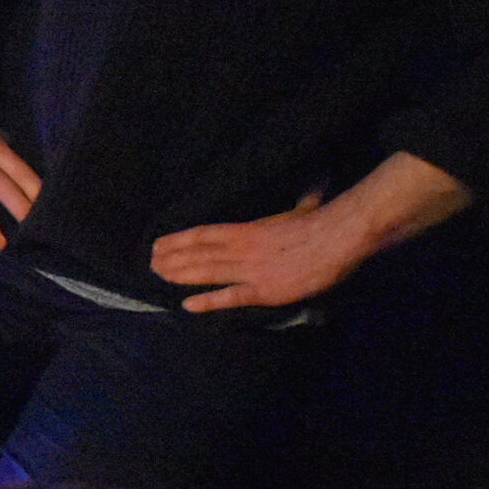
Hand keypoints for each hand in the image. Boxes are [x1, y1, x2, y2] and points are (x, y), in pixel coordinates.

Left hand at [149, 190, 354, 312]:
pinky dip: (208, 302)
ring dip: (180, 275)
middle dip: (172, 259)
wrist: (339, 239)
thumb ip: (300, 202)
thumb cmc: (322, 222)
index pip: (203, 234)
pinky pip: (230, 297)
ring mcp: (250, 271)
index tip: (159, 244)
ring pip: (207, 272)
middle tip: (150, 263)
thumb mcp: (302, 208)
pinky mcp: (265, 291)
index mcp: (247, 229)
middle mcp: (241, 249)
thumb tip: (316, 183)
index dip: (179, 240)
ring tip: (158, 276)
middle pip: (198, 253)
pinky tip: (187, 305)